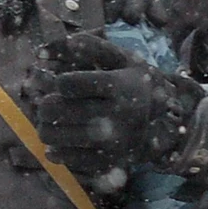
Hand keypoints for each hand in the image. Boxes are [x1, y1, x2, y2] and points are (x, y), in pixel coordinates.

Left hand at [34, 32, 203, 182]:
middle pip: (59, 110)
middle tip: (46, 103)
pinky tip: (56, 142)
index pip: (69, 84)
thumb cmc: (132, 81)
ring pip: (58, 136)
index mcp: (120, 87)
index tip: (62, 83)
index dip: (58, 82)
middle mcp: (118, 116)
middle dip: (46, 105)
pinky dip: (56, 151)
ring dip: (45, 128)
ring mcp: (113, 143)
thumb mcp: (119, 57)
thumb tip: (45, 50)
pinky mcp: (109, 162)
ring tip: (48, 121)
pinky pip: (69, 160)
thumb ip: (88, 46)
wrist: (162, 119)